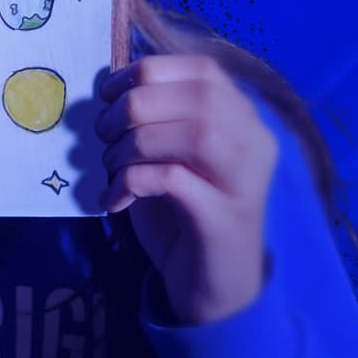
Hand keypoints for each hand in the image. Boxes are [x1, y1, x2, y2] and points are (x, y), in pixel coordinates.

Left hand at [95, 55, 278, 324]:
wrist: (212, 286)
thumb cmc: (182, 215)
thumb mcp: (165, 158)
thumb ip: (153, 121)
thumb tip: (108, 88)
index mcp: (242, 120)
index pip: (203, 71)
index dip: (148, 71)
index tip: (107, 92)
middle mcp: (254, 144)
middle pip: (199, 96)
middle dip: (136, 105)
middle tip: (103, 132)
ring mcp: (245, 182)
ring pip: (197, 133)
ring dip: (136, 142)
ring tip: (110, 165)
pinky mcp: (225, 219)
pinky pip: (176, 181)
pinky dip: (133, 181)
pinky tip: (115, 199)